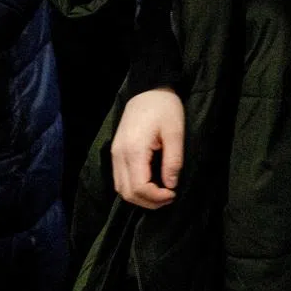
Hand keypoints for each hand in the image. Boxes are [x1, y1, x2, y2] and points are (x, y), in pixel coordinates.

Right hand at [111, 88, 184, 208]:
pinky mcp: (116, 152)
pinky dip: (133, 187)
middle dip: (148, 202)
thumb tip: (171, 185)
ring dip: (140, 197)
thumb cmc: (165, 107)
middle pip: (127, 193)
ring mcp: (115, 154)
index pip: (139, 187)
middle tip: (169, 197)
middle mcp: (119, 156)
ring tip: (161, 193)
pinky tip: (150, 183)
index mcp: (134, 150)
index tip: (173, 194)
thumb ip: (173, 160)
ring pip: (121, 189)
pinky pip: (120, 178)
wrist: (148, 88)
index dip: (155, 197)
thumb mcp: (175, 131)